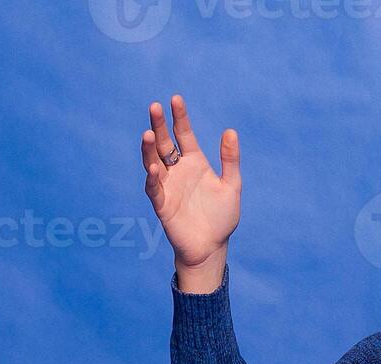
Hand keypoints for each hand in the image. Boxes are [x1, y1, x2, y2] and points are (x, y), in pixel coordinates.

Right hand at [142, 93, 239, 290]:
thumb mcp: (231, 185)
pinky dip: (153, 178)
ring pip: (154, 162)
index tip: (175, 98)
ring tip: (148, 133)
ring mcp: (168, 186)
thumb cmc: (221, 217)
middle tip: (154, 107)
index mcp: (194, 162)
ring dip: (150, 149)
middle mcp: (178, 170)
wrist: (212, 247)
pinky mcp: (162, 204)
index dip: (179, 117)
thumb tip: (231, 131)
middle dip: (159, 125)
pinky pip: (154, 188)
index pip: (184, 134)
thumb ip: (230, 160)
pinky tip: (154, 167)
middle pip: (165, 143)